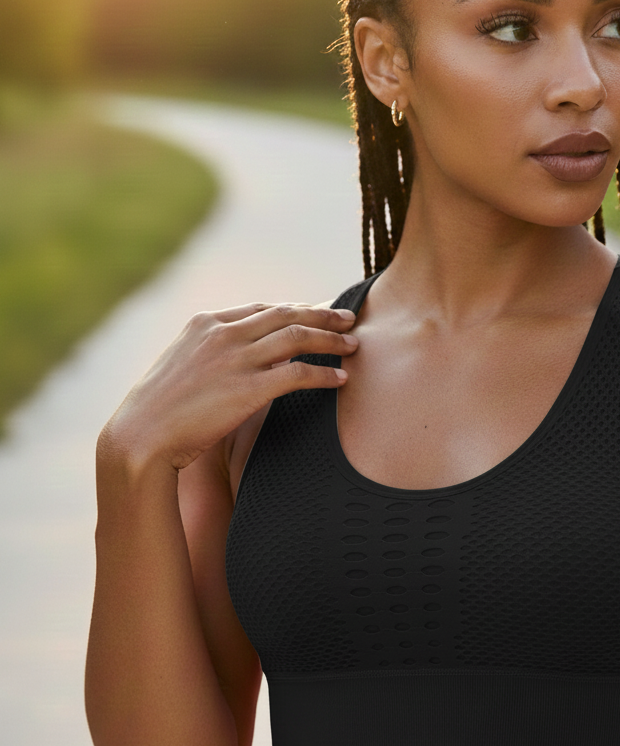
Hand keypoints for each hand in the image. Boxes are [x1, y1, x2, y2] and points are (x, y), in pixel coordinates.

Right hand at [100, 303, 357, 471]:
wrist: (140, 437)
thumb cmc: (159, 410)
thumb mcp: (182, 366)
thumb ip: (211, 354)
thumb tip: (240, 359)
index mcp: (205, 323)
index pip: (262, 308)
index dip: (295, 310)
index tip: (316, 314)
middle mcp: (223, 334)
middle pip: (287, 315)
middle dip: (322, 316)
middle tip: (349, 319)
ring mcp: (236, 359)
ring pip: (298, 338)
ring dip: (331, 341)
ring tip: (354, 345)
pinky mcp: (248, 389)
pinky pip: (298, 374)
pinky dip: (324, 375)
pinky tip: (340, 379)